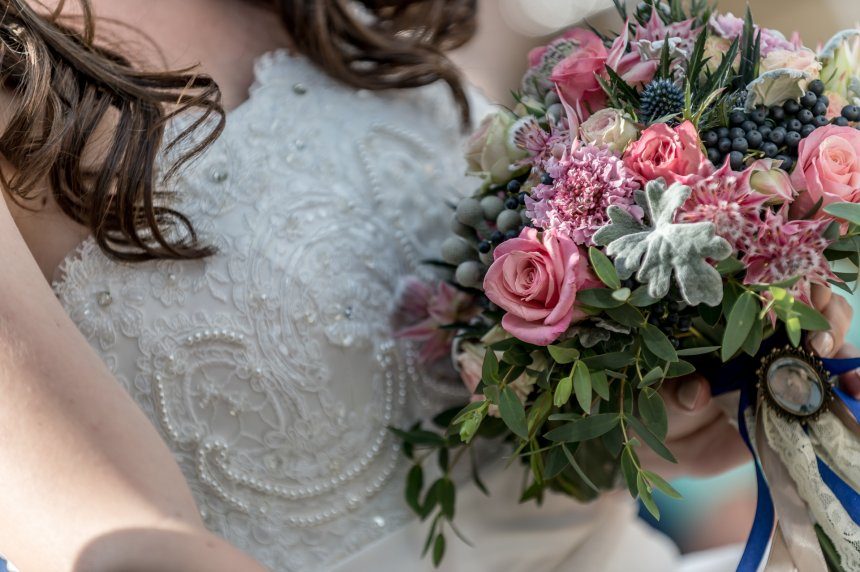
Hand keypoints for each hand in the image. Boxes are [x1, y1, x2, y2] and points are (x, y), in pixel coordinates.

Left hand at [640, 285, 857, 478]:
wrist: (665, 447)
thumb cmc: (654, 403)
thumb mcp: (656, 391)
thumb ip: (675, 390)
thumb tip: (696, 392)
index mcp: (730, 322)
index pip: (772, 288)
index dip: (793, 286)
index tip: (798, 299)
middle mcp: (763, 340)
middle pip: (814, 311)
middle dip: (826, 318)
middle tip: (817, 342)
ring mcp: (783, 371)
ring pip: (831, 346)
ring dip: (845, 352)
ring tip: (844, 371)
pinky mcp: (795, 406)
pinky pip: (830, 392)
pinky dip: (850, 389)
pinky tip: (855, 395)